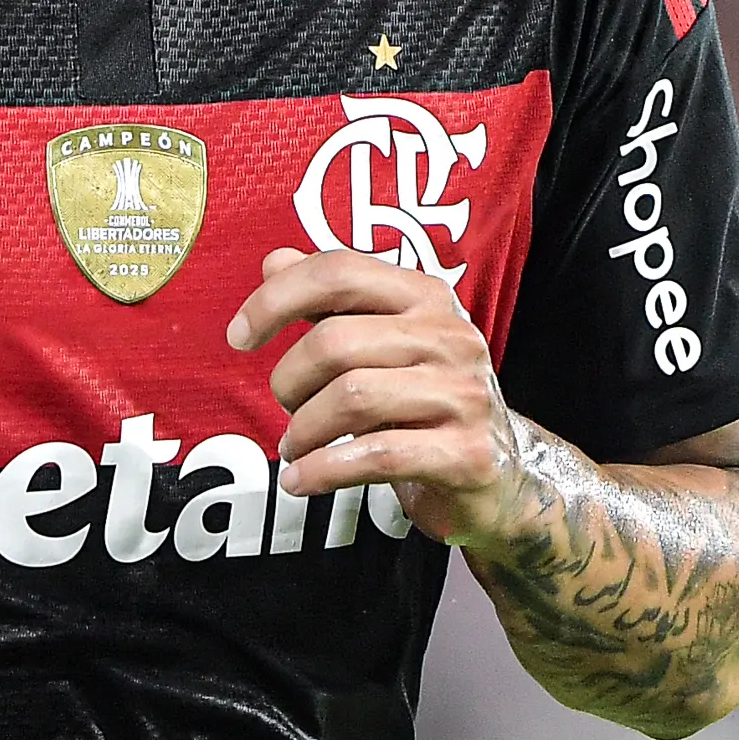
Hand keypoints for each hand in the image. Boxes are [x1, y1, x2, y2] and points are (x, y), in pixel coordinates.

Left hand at [227, 246, 532, 546]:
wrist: (499, 476)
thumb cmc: (422, 400)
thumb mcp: (379, 341)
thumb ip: (328, 301)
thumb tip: (274, 261)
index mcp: (426, 296)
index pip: (338, 272)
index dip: (275, 299)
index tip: (239, 336)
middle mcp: (451, 337)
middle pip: (335, 342)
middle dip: (289, 380)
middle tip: (285, 405)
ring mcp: (465, 396)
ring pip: (352, 398)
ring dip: (303, 428)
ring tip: (295, 445)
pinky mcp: (468, 454)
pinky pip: (377, 455)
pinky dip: (323, 470)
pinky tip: (301, 478)